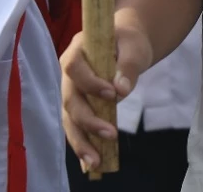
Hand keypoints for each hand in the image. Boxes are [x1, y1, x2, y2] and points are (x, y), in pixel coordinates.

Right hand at [61, 22, 150, 172]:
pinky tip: (91, 162)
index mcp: (77, 51)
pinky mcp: (78, 106)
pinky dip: (83, 144)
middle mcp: (68, 74)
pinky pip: (76, 127)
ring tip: (96, 161)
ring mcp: (71, 92)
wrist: (126, 43)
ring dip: (81, 141)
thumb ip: (127, 65)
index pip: (74, 67)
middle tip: (112, 134)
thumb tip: (121, 90)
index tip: (112, 94)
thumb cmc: (129, 40)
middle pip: (70, 99)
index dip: (90, 83)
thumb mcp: (134, 46)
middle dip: (88, 120)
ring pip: (69, 119)